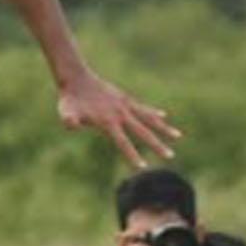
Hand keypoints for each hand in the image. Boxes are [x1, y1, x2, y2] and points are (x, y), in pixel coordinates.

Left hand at [58, 70, 180, 167]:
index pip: (123, 142)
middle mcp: (120, 114)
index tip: (142, 167)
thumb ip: (69, 120)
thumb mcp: (66, 112)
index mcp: (108, 122)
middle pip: (143, 132)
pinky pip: (142, 108)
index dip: (132, 155)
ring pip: (149, 119)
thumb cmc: (69, 99)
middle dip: (157, 145)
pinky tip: (164, 116)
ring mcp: (125, 105)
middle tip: (170, 156)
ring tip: (178, 136)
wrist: (77, 78)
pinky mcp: (125, 99)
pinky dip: (153, 112)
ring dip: (163, 128)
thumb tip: (71, 124)